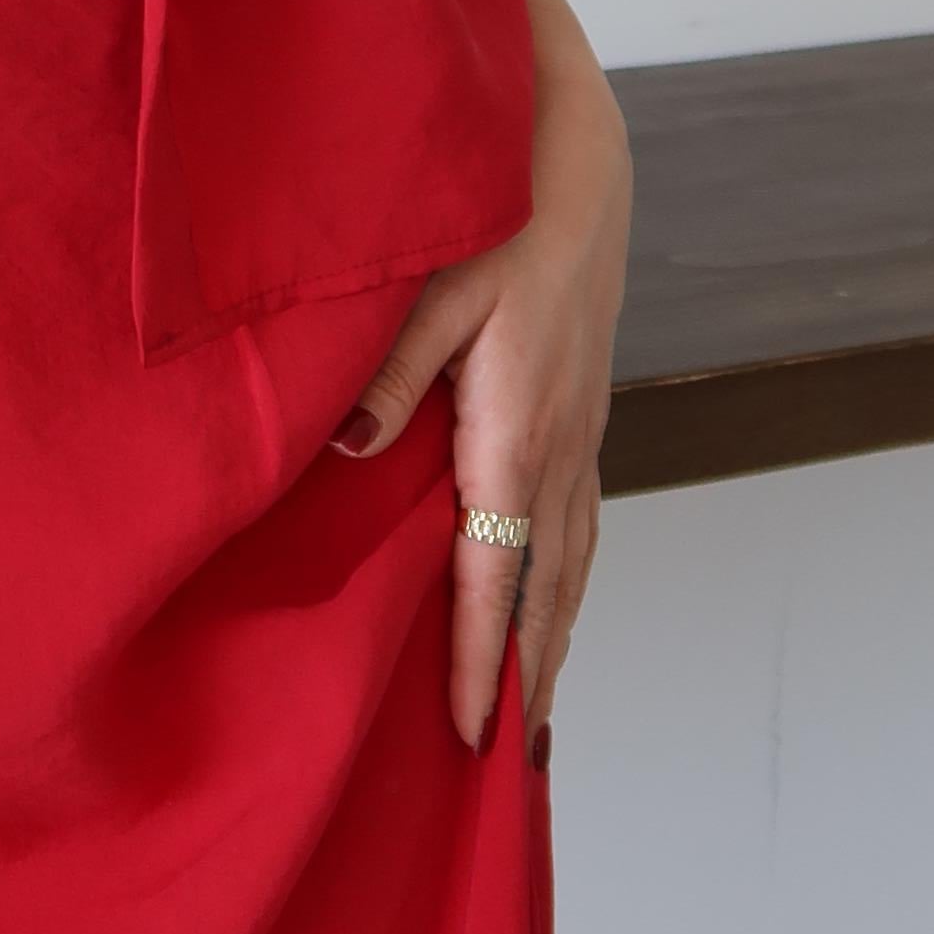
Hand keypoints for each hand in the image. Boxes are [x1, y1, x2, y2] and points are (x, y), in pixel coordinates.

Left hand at [339, 0, 629, 757]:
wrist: (580, 162)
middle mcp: (562, 447)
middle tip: (515, 771)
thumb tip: (349, 454)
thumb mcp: (429, 287)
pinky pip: (582, 521)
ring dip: (559, 640)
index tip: (475, 738)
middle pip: (550, 590)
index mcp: (516, 432)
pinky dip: (568, 581)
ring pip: (576, 561)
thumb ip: (388, 374)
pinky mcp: (584, 410)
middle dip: (533, 679)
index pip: (499, 575)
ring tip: (541, 716)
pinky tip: (553, 602)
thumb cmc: (495, 216)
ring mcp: (583, 432)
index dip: (486, 661)